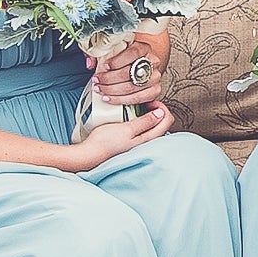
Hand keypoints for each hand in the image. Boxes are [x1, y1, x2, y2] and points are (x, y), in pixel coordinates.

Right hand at [53, 102, 178, 169]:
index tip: (149, 102)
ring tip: (134, 109)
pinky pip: (140, 128)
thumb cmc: (105, 143)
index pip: (167, 120)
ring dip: (145, 114)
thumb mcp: (126, 129)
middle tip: (142, 104)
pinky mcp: (130, 141)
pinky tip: (128, 117)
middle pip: (161, 122)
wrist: (90, 154)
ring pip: (151, 125)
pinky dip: (137, 120)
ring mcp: (139, 142)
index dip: (160, 107)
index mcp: (149, 139)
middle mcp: (147, 142)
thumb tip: (160, 113)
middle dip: (154, 109)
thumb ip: (145, 122)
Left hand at [86, 29, 170, 106]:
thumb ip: (99, 53)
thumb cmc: (126, 57)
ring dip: (112, 91)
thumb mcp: (112, 49)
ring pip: (132, 87)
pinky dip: (121, 100)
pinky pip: (137, 99)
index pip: (133, 53)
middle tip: (97, 80)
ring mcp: (155, 77)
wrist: (140, 63)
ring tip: (100, 90)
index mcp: (144, 48)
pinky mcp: (154, 91)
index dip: (118, 61)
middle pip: (130, 72)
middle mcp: (152, 62)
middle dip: (109, 79)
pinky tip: (110, 98)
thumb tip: (90, 63)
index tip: (105, 66)